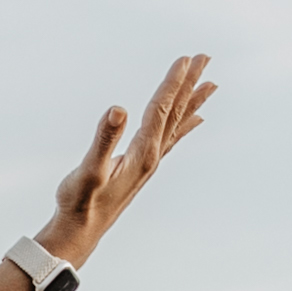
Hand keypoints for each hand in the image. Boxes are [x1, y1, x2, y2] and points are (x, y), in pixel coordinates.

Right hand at [37, 53, 221, 266]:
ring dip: (191, 101)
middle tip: (205, 59)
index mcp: (142, 152)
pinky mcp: (142, 166)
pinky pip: (170, 138)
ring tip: (210, 84)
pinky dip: (184, 124)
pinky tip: (195, 119)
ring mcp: (149, 162)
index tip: (186, 60)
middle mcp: (152, 156)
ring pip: (176, 123)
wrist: (81, 231)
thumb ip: (104, 139)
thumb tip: (118, 109)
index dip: (172, 83)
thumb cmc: (81, 202)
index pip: (161, 109)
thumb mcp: (89, 170)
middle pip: (175, 112)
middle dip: (189, 84)